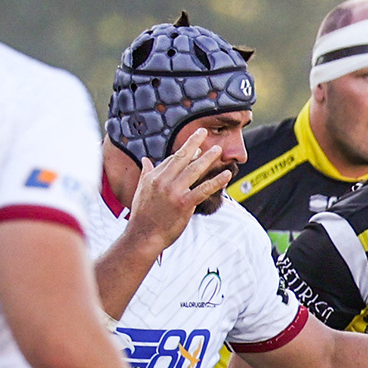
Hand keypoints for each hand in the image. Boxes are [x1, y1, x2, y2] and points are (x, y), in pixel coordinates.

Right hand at [124, 129, 230, 256]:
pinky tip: (226, 175)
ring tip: (218, 150)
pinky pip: (203, 189)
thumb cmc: (143, 215)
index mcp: (154, 177)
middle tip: (203, 132)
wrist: (143, 235)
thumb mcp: (141, 190)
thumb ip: (147, 173)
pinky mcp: (184, 204)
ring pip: (194, 171)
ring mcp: (174, 191)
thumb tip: (146, 159)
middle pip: (182, 158)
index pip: (171, 159)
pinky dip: (216, 181)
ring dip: (207, 159)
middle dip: (193, 143)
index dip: (184, 151)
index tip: (195, 144)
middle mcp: (163, 181)